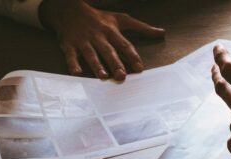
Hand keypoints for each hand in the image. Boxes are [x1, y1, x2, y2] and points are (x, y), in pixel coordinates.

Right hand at [40, 0, 164, 80]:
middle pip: (108, 51)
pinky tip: (76, 73)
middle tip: (122, 76)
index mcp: (111, 31)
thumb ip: (142, 28)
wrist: (70, 10)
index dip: (132, 56)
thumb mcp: (121, 19)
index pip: (124, 45)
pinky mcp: (68, 45)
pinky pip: (70, 55)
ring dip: (96, 65)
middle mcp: (98, 36)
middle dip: (115, 63)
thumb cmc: (100, 18)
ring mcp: (83, 41)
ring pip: (91, 54)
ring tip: (103, 76)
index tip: (139, 68)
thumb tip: (162, 32)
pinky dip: (72, 64)